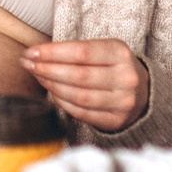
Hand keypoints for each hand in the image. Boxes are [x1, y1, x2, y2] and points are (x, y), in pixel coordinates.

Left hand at [21, 39, 149, 133]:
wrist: (143, 93)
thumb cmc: (113, 67)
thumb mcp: (104, 51)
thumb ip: (77, 51)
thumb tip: (37, 54)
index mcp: (121, 53)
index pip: (82, 52)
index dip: (53, 52)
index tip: (32, 51)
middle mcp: (126, 78)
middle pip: (78, 75)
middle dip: (48, 69)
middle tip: (28, 64)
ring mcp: (123, 101)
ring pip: (78, 96)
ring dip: (52, 86)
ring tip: (38, 77)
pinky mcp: (116, 120)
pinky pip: (81, 112)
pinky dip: (62, 103)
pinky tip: (52, 93)